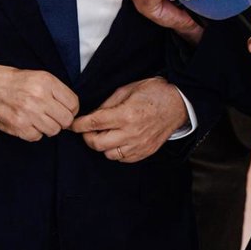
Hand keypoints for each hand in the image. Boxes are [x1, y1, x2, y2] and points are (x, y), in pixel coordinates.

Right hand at [0, 64, 78, 140]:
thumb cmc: (10, 81)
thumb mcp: (36, 76)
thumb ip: (55, 90)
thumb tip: (71, 108)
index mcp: (46, 82)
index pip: (73, 103)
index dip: (71, 108)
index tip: (64, 109)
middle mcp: (39, 97)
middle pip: (66, 120)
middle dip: (61, 120)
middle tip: (52, 116)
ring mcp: (29, 114)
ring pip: (54, 130)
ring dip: (48, 127)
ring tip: (37, 118)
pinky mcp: (19, 127)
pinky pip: (38, 137)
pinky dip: (34, 132)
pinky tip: (26, 122)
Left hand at [70, 77, 188, 162]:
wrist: (178, 103)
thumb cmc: (153, 92)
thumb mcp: (127, 89)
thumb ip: (107, 104)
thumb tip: (92, 114)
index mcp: (126, 114)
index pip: (94, 123)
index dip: (79, 125)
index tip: (72, 125)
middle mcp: (131, 133)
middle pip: (97, 143)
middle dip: (87, 137)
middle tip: (87, 130)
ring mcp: (139, 145)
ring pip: (108, 154)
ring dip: (102, 145)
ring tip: (104, 134)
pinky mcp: (145, 152)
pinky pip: (122, 159)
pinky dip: (115, 152)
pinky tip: (117, 141)